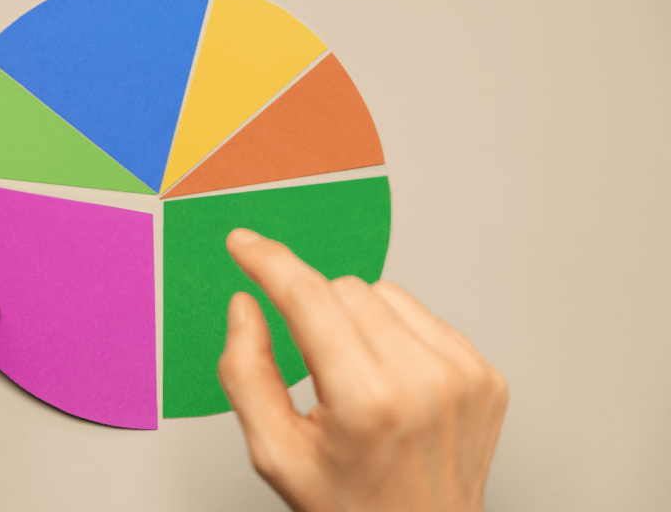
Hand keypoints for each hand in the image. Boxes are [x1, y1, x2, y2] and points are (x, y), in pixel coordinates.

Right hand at [218, 229, 507, 511]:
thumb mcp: (276, 453)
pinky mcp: (486, 374)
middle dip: (314, 312)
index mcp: (368, 401)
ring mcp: (464, 375)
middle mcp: (425, 380)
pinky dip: (395, 335)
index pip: (309, 300)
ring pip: (385, 292)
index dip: (270, 264)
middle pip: (345, 289)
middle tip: (315, 367)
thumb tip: (246, 306)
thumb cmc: (350, 507)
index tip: (245, 244)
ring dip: (356, 320)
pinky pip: (423, 316)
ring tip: (355, 376)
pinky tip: (391, 381)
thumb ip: (247, 374)